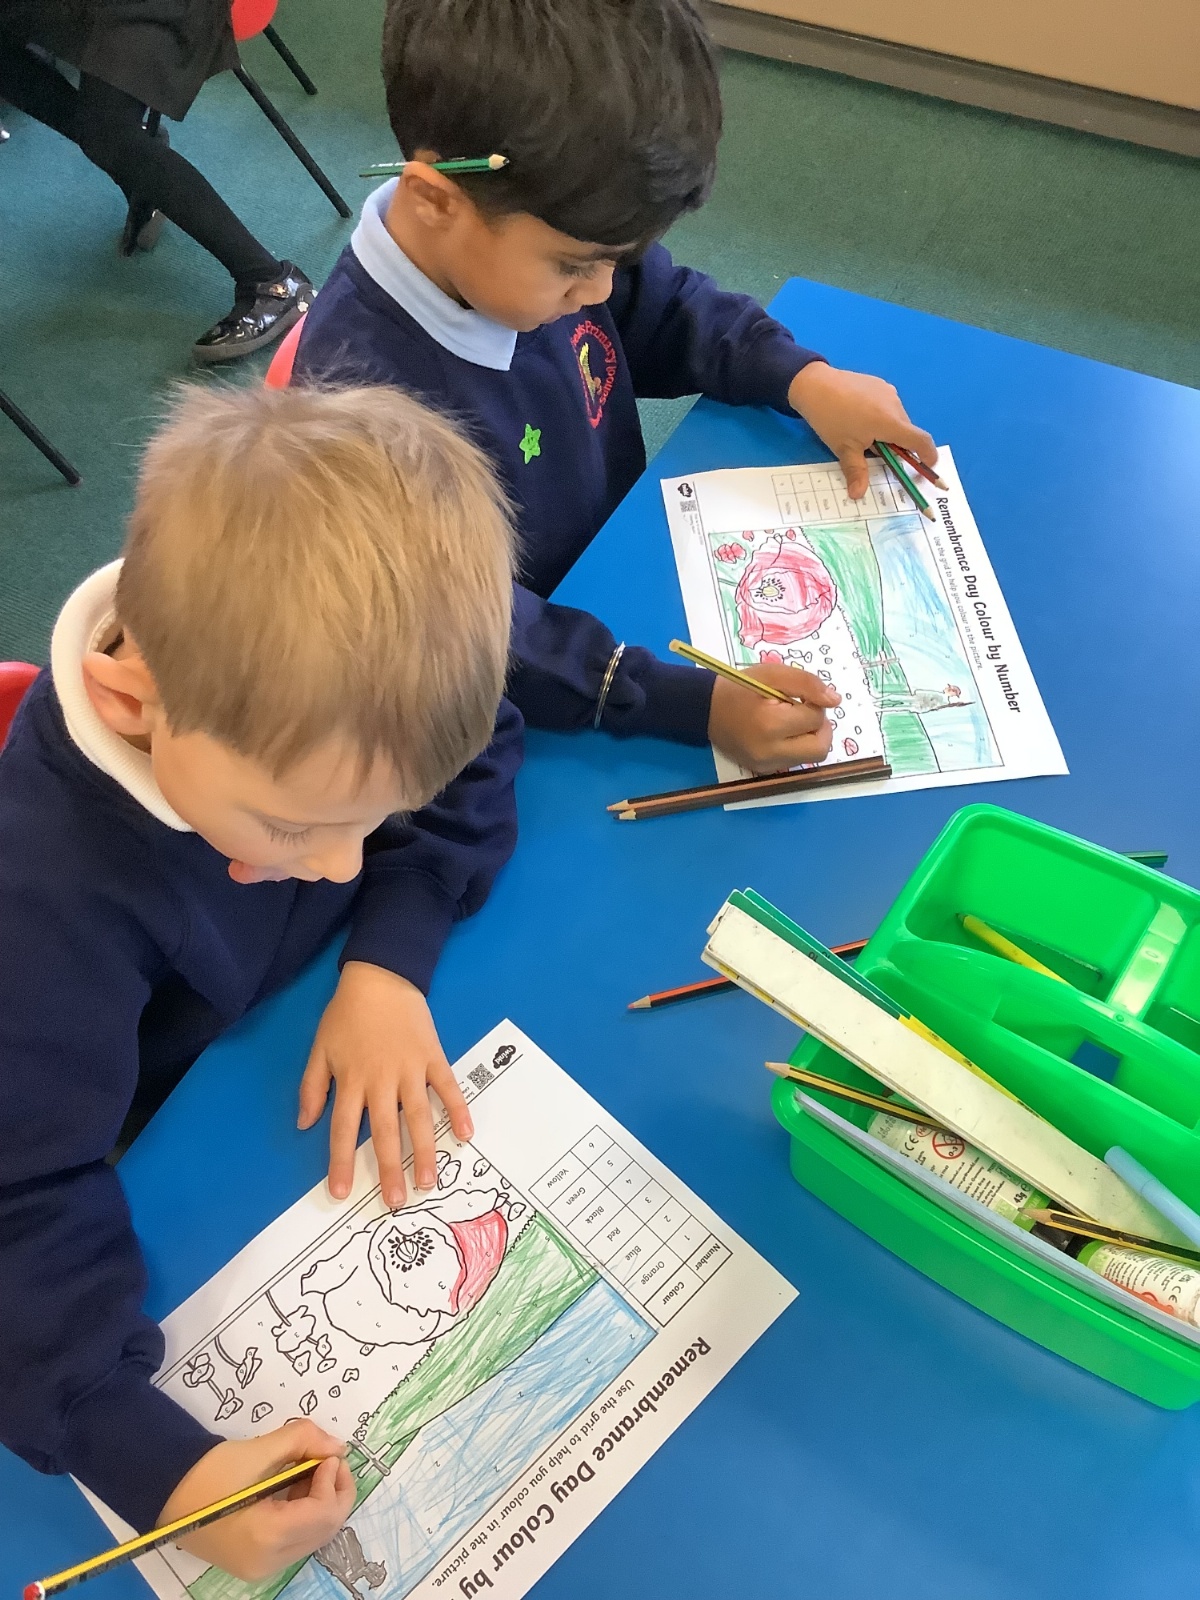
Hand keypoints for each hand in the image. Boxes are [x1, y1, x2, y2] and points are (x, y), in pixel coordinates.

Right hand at [159, 1420, 352, 1580]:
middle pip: (324, 1530)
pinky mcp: (255, 1564)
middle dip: (334, 1492)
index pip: (323, 1514)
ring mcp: (260, 1568)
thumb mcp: (258, 1450)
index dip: (334, 1481)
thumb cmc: (207, 1472)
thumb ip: (302, 1441)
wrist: (165, 1494)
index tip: (329, 1454)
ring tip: (309, 1471)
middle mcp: (266, 1562)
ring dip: (321, 1502)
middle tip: (330, 1460)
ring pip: (313, 1537)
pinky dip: (304, 1514)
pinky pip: (295, 1541)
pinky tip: (293, 1488)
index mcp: (266, 1536)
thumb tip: (337, 1447)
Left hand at [298, 961, 471, 1208]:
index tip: (342, 1193)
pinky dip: (458, 1109)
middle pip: (385, 1132)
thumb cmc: (347, 1015)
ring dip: (424, 1152)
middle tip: (395, 1202)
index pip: (342, 1130)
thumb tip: (305, 1124)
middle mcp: (381, 1080)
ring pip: (418, 1117)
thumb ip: (312, 1087)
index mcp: (351, 1080)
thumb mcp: (320, 1048)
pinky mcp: (434, 1057)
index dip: (341, 1163)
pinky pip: (448, 1087)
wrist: (380, 976)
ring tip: (428, 1182)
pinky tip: (466, 1134)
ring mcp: (411, 1070)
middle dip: (389, 1169)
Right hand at [708, 662, 839, 773]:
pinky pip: (795, 762)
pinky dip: (797, 747)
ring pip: (811, 758)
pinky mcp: (763, 771)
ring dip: (810, 738)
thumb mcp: (773, 674)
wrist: (705, 709)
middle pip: (820, 748)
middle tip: (805, 713)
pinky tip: (781, 734)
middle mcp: (769, 752)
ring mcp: (766, 766)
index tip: (797, 698)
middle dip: (820, 728)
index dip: (813, 704)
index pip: (815, 719)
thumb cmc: (739, 687)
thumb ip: (807, 683)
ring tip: (791, 722)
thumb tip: (835, 701)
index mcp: (770, 724)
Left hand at [787, 363, 935, 498]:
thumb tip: (858, 495)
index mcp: (890, 422)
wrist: (814, 384)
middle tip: (876, 453)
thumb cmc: (830, 418)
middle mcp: (895, 404)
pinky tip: (861, 417)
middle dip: (898, 446)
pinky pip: (889, 405)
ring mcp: (888, 391)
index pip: (921, 441)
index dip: (928, 455)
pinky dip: (882, 416)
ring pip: (897, 418)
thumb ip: (856, 472)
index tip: (929, 466)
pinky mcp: (879, 384)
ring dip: (889, 431)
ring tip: (863, 433)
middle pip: (907, 432)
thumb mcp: (844, 448)